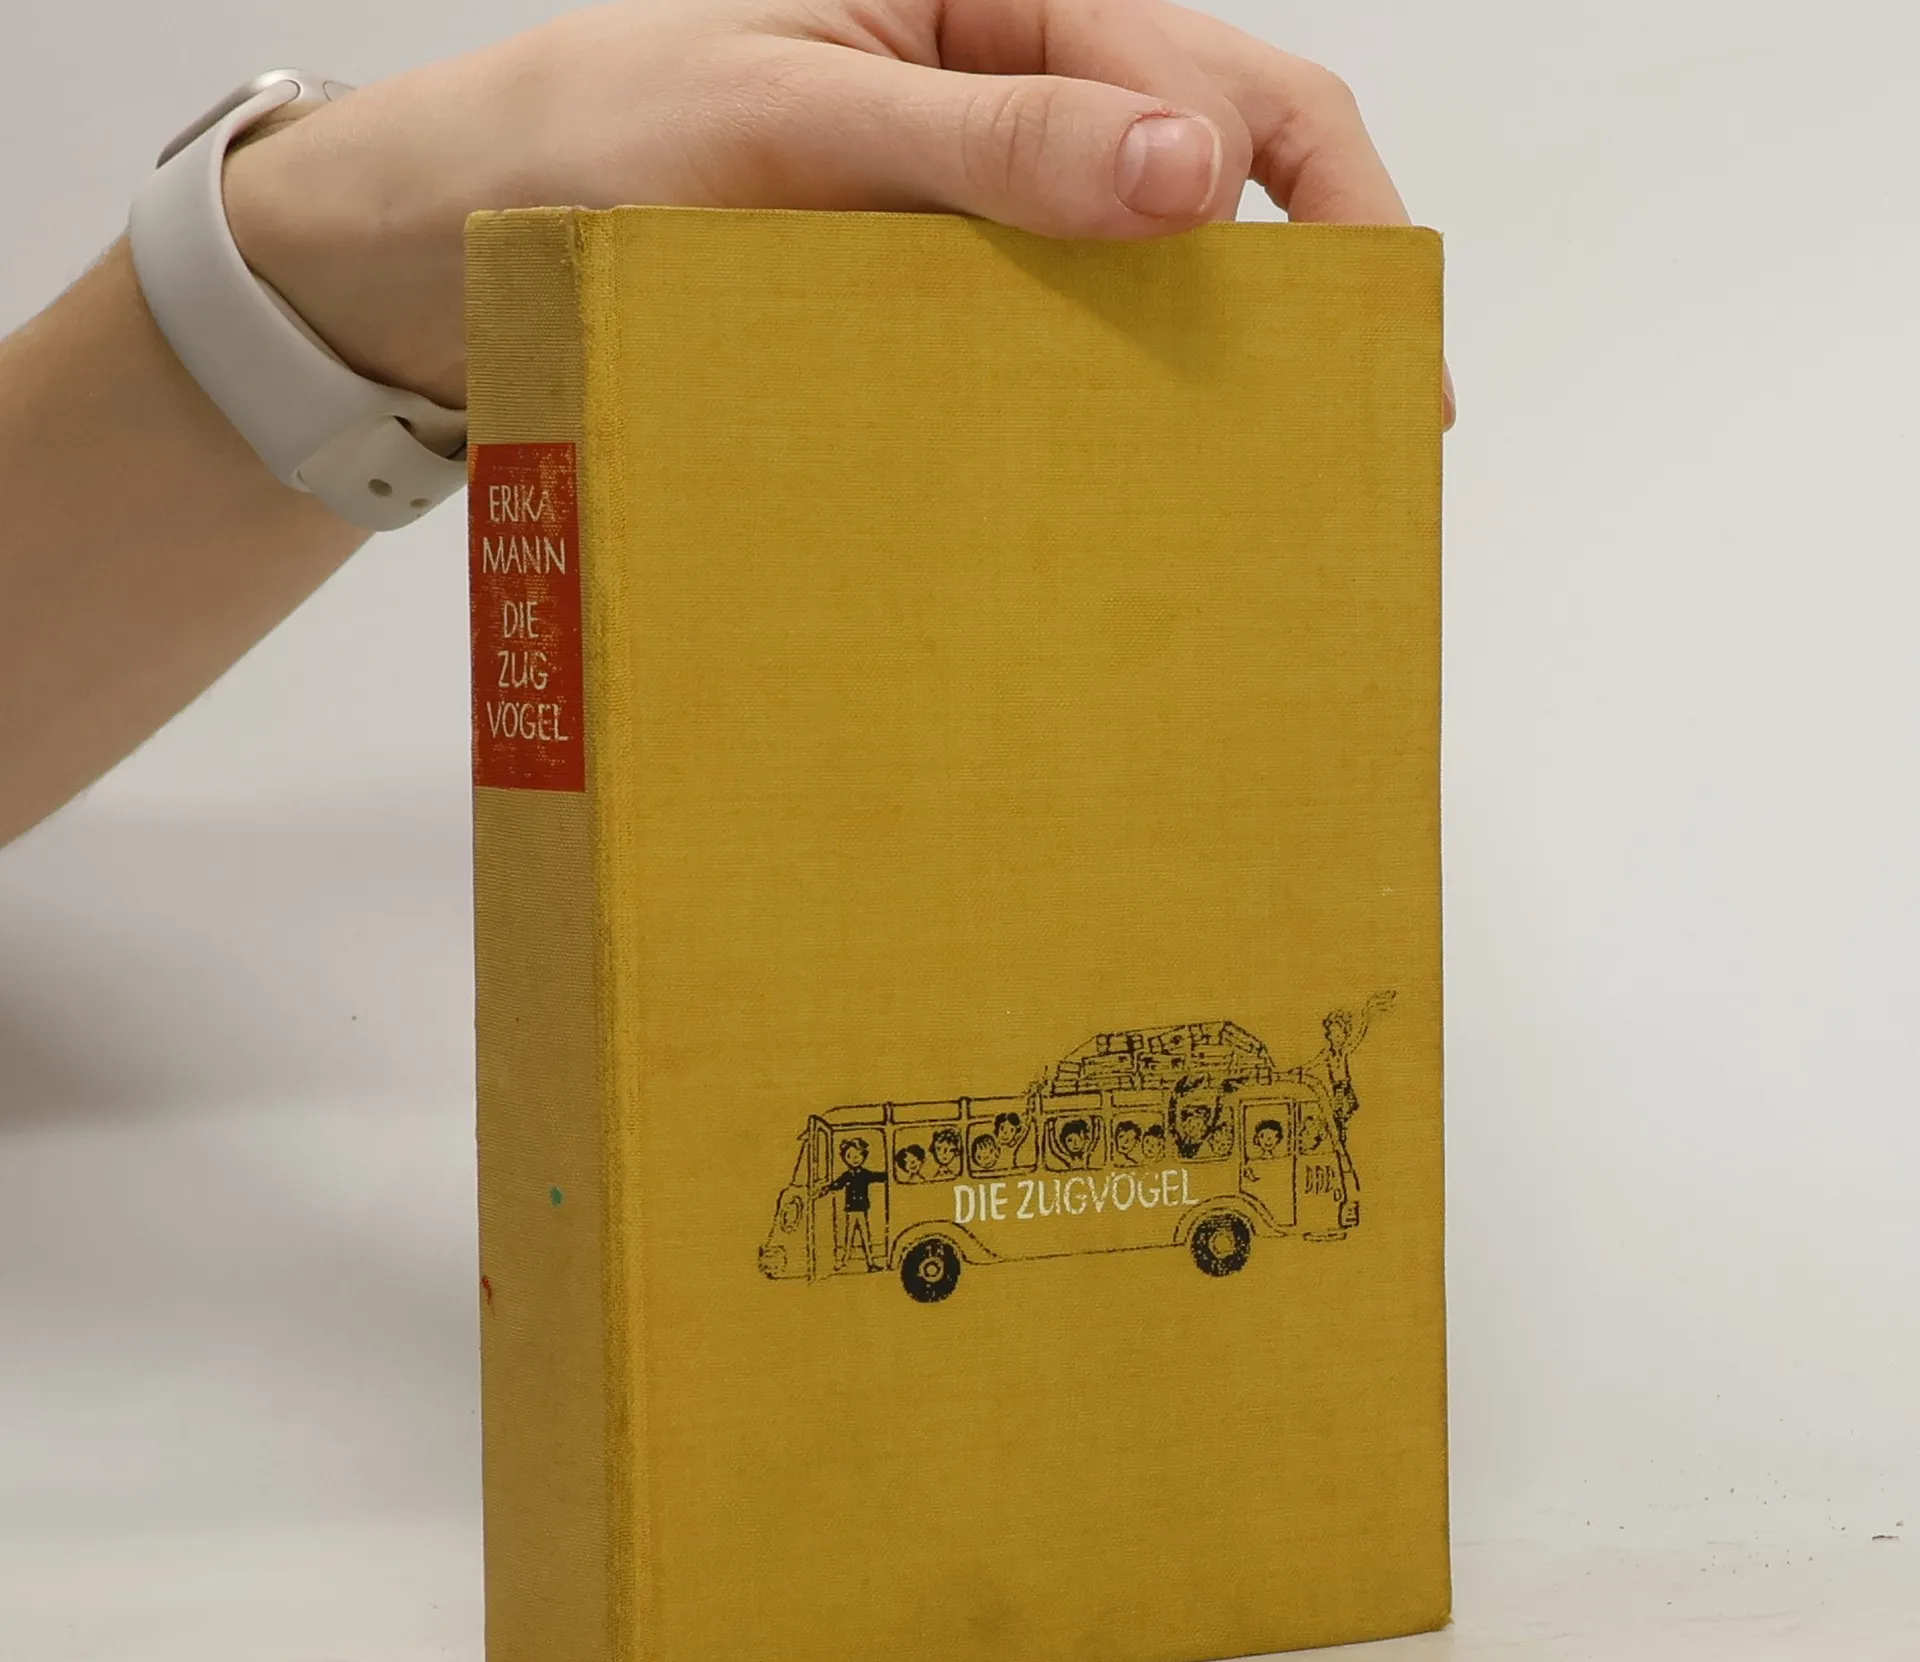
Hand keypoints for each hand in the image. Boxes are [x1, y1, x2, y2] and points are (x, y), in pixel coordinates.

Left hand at [223, 0, 1451, 421]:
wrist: (443, 243)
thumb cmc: (589, 133)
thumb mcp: (788, 118)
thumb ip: (987, 138)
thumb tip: (1189, 175)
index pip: (1220, 83)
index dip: (1325, 205)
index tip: (1369, 341)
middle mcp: (992, 95)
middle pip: (1205, 175)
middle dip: (1293, 290)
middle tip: (1343, 434)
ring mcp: (956, 206)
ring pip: (1127, 272)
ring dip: (1190, 364)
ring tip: (1236, 480)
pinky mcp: (908, 295)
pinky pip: (1031, 345)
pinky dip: (1083, 406)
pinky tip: (1105, 479)